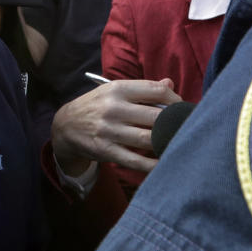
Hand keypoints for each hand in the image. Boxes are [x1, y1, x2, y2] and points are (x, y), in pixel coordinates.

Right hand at [51, 78, 182, 175]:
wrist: (66, 125)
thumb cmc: (98, 105)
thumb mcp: (115, 90)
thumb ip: (143, 88)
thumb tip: (170, 85)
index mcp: (119, 89)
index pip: (156, 91)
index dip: (175, 100)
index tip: (181, 108)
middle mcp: (114, 108)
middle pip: (156, 117)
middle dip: (175, 123)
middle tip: (185, 128)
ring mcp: (110, 131)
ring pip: (148, 139)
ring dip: (166, 143)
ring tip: (177, 143)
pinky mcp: (106, 151)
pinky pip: (135, 161)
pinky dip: (152, 165)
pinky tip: (164, 163)